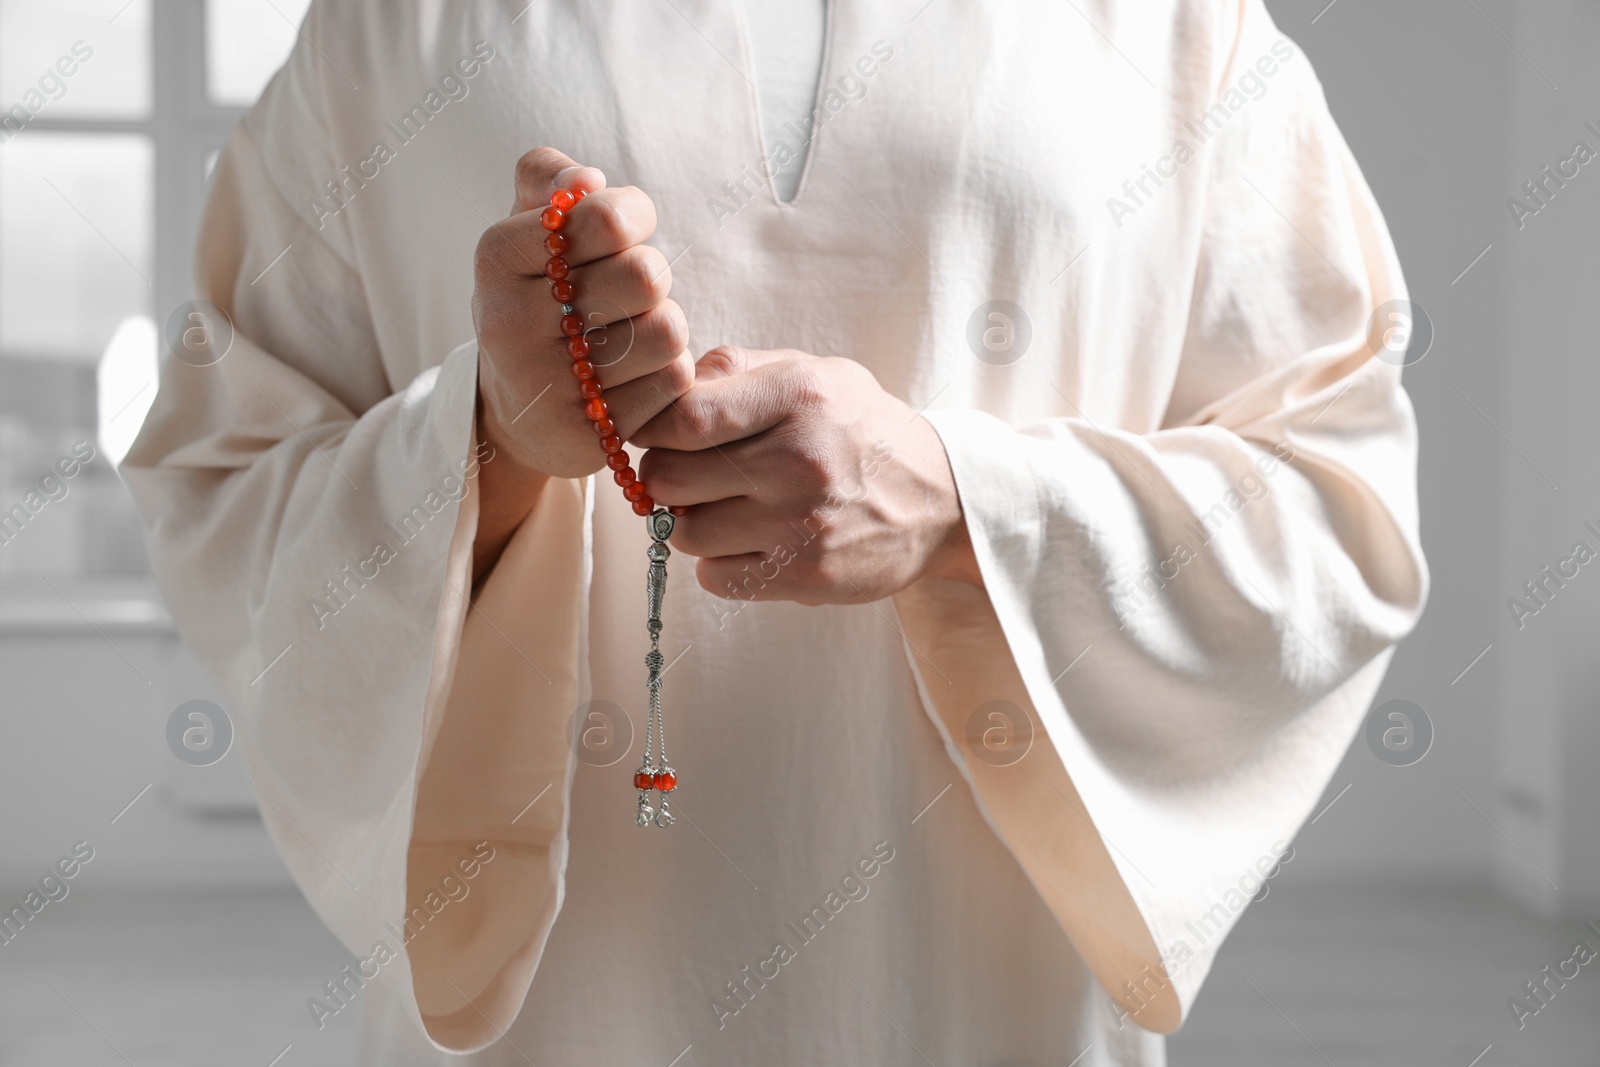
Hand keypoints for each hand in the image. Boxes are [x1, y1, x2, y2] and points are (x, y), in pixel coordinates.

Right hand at [470, 148, 693, 578]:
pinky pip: (673, 383)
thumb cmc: (536, 298)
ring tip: (633, 334)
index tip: (621, 233)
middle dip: (653, 276)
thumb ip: (548, 177)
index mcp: (498, 257)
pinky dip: (668, 373)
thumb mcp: (526, 229)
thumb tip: (587, 179)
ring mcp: (546, 385)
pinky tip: (637, 376)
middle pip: (647, 275)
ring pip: (668, 332)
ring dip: (665, 327)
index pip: (609, 216)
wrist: (516, 410)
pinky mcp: (586, 436)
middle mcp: (512, 322)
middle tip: (630, 290)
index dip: (635, 216)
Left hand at [631, 347, 981, 604]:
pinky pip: (715, 577)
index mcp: (799, 395)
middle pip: (670, 478)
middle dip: (666, 477)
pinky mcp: (807, 573)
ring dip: (692, 522)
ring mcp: (802, 521)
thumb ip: (737, 369)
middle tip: (688, 476)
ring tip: (726, 509)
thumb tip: (668, 388)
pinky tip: (749, 544)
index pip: (684, 418)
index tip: (658, 436)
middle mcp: (800, 458)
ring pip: (686, 532)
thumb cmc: (861, 430)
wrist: (942, 499)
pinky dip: (719, 564)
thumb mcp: (814, 372)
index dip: (652, 430)